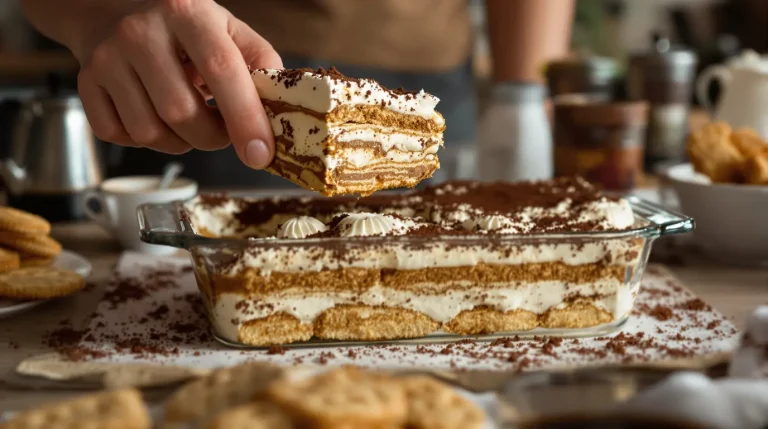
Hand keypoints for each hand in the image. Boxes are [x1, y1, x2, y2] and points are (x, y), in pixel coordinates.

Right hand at [73, 0, 281, 168]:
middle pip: (182, 112)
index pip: (222, 70)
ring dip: (179, 142)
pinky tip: (154, 116)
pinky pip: (120, 136)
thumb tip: (281, 110)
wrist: (113, 11)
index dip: (245, 117)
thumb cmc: (184, 30)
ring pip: (150, 132)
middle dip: (212, 137)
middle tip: (222, 131)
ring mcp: (107, 57)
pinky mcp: (86, 83)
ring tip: (187, 119)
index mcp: (187, 12)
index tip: (261, 154)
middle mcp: (141, 32)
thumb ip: (260, 64)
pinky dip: (145, 140)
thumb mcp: (228, 31)